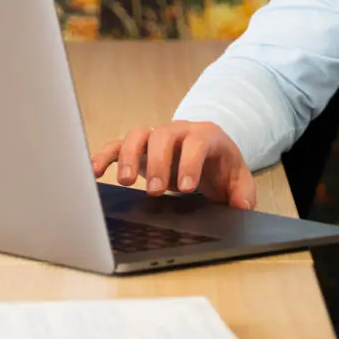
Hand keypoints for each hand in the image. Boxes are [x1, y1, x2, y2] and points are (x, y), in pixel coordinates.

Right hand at [91, 120, 257, 209]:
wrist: (208, 157)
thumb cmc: (221, 167)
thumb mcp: (238, 180)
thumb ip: (243, 193)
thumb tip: (242, 207)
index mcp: (206, 136)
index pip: (196, 142)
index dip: (190, 162)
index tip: (185, 187)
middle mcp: (178, 132)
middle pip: (163, 136)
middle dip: (157, 163)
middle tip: (155, 191)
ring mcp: (155, 138)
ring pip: (138, 136)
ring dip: (129, 157)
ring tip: (125, 182)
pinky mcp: (138, 148)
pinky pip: (117, 145)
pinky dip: (105, 155)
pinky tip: (95, 172)